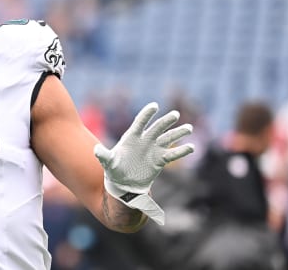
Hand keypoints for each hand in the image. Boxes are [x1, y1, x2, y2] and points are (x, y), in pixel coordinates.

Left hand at [94, 102, 193, 224]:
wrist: (123, 182)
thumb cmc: (114, 169)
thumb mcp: (108, 162)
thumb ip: (104, 155)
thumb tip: (96, 150)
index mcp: (132, 137)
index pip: (140, 122)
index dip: (147, 114)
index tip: (154, 105)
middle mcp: (145, 140)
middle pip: (157, 128)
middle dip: (166, 121)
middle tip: (175, 114)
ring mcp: (153, 149)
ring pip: (168, 138)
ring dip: (178, 133)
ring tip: (188, 128)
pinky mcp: (160, 160)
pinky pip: (172, 154)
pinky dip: (181, 151)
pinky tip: (191, 147)